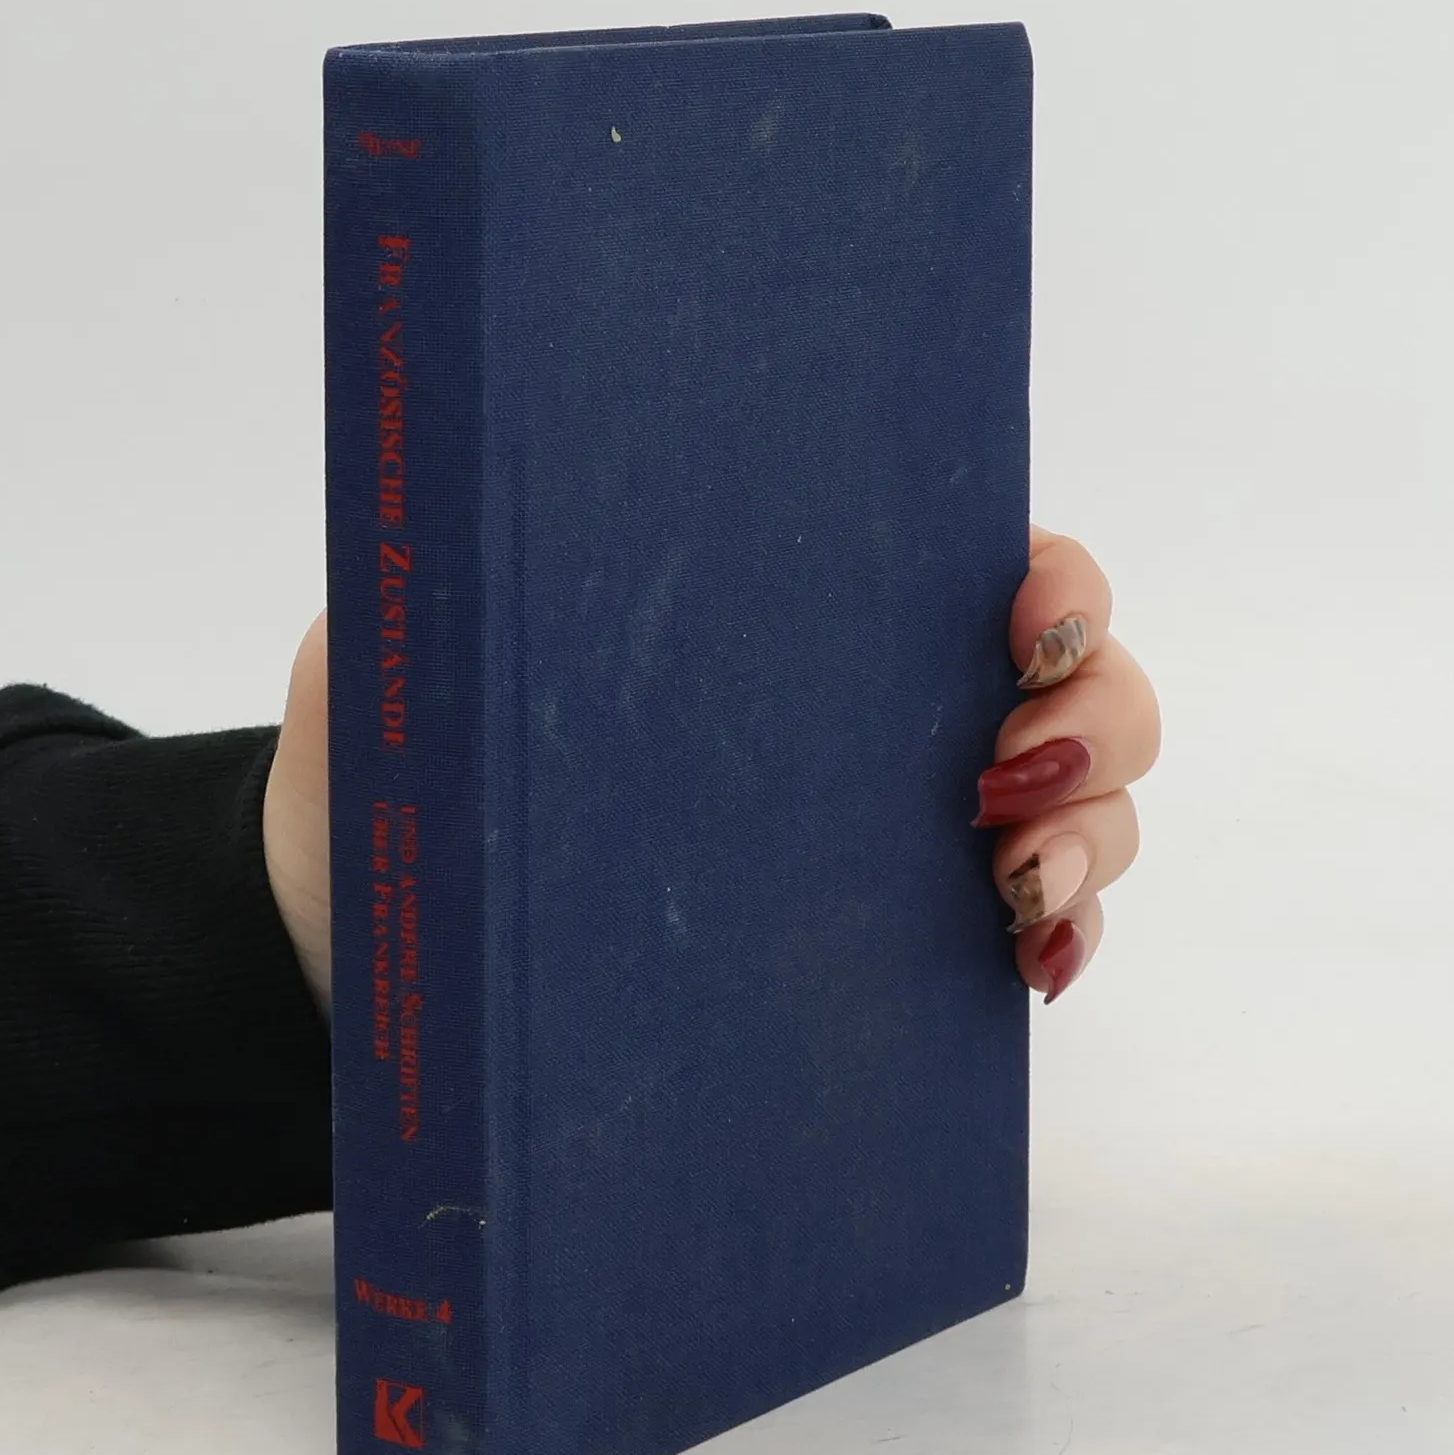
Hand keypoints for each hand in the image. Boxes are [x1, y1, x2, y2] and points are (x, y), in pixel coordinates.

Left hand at [266, 525, 1161, 1018]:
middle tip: (1011, 778)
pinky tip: (1033, 963)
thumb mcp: (405, 654)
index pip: (966, 562)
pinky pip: (1031, 928)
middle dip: (1096, 717)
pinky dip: (1062, 938)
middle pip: (1070, 680)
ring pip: (1080, 807)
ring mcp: (886, 833)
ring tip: (1012, 892)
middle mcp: (865, 712)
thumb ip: (464, 575)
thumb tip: (514, 491)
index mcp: (785, 613)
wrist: (357, 940)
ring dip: (1092, 839)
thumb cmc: (389, 786)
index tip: (1029, 624)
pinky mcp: (877, 946)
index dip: (1052, 580)